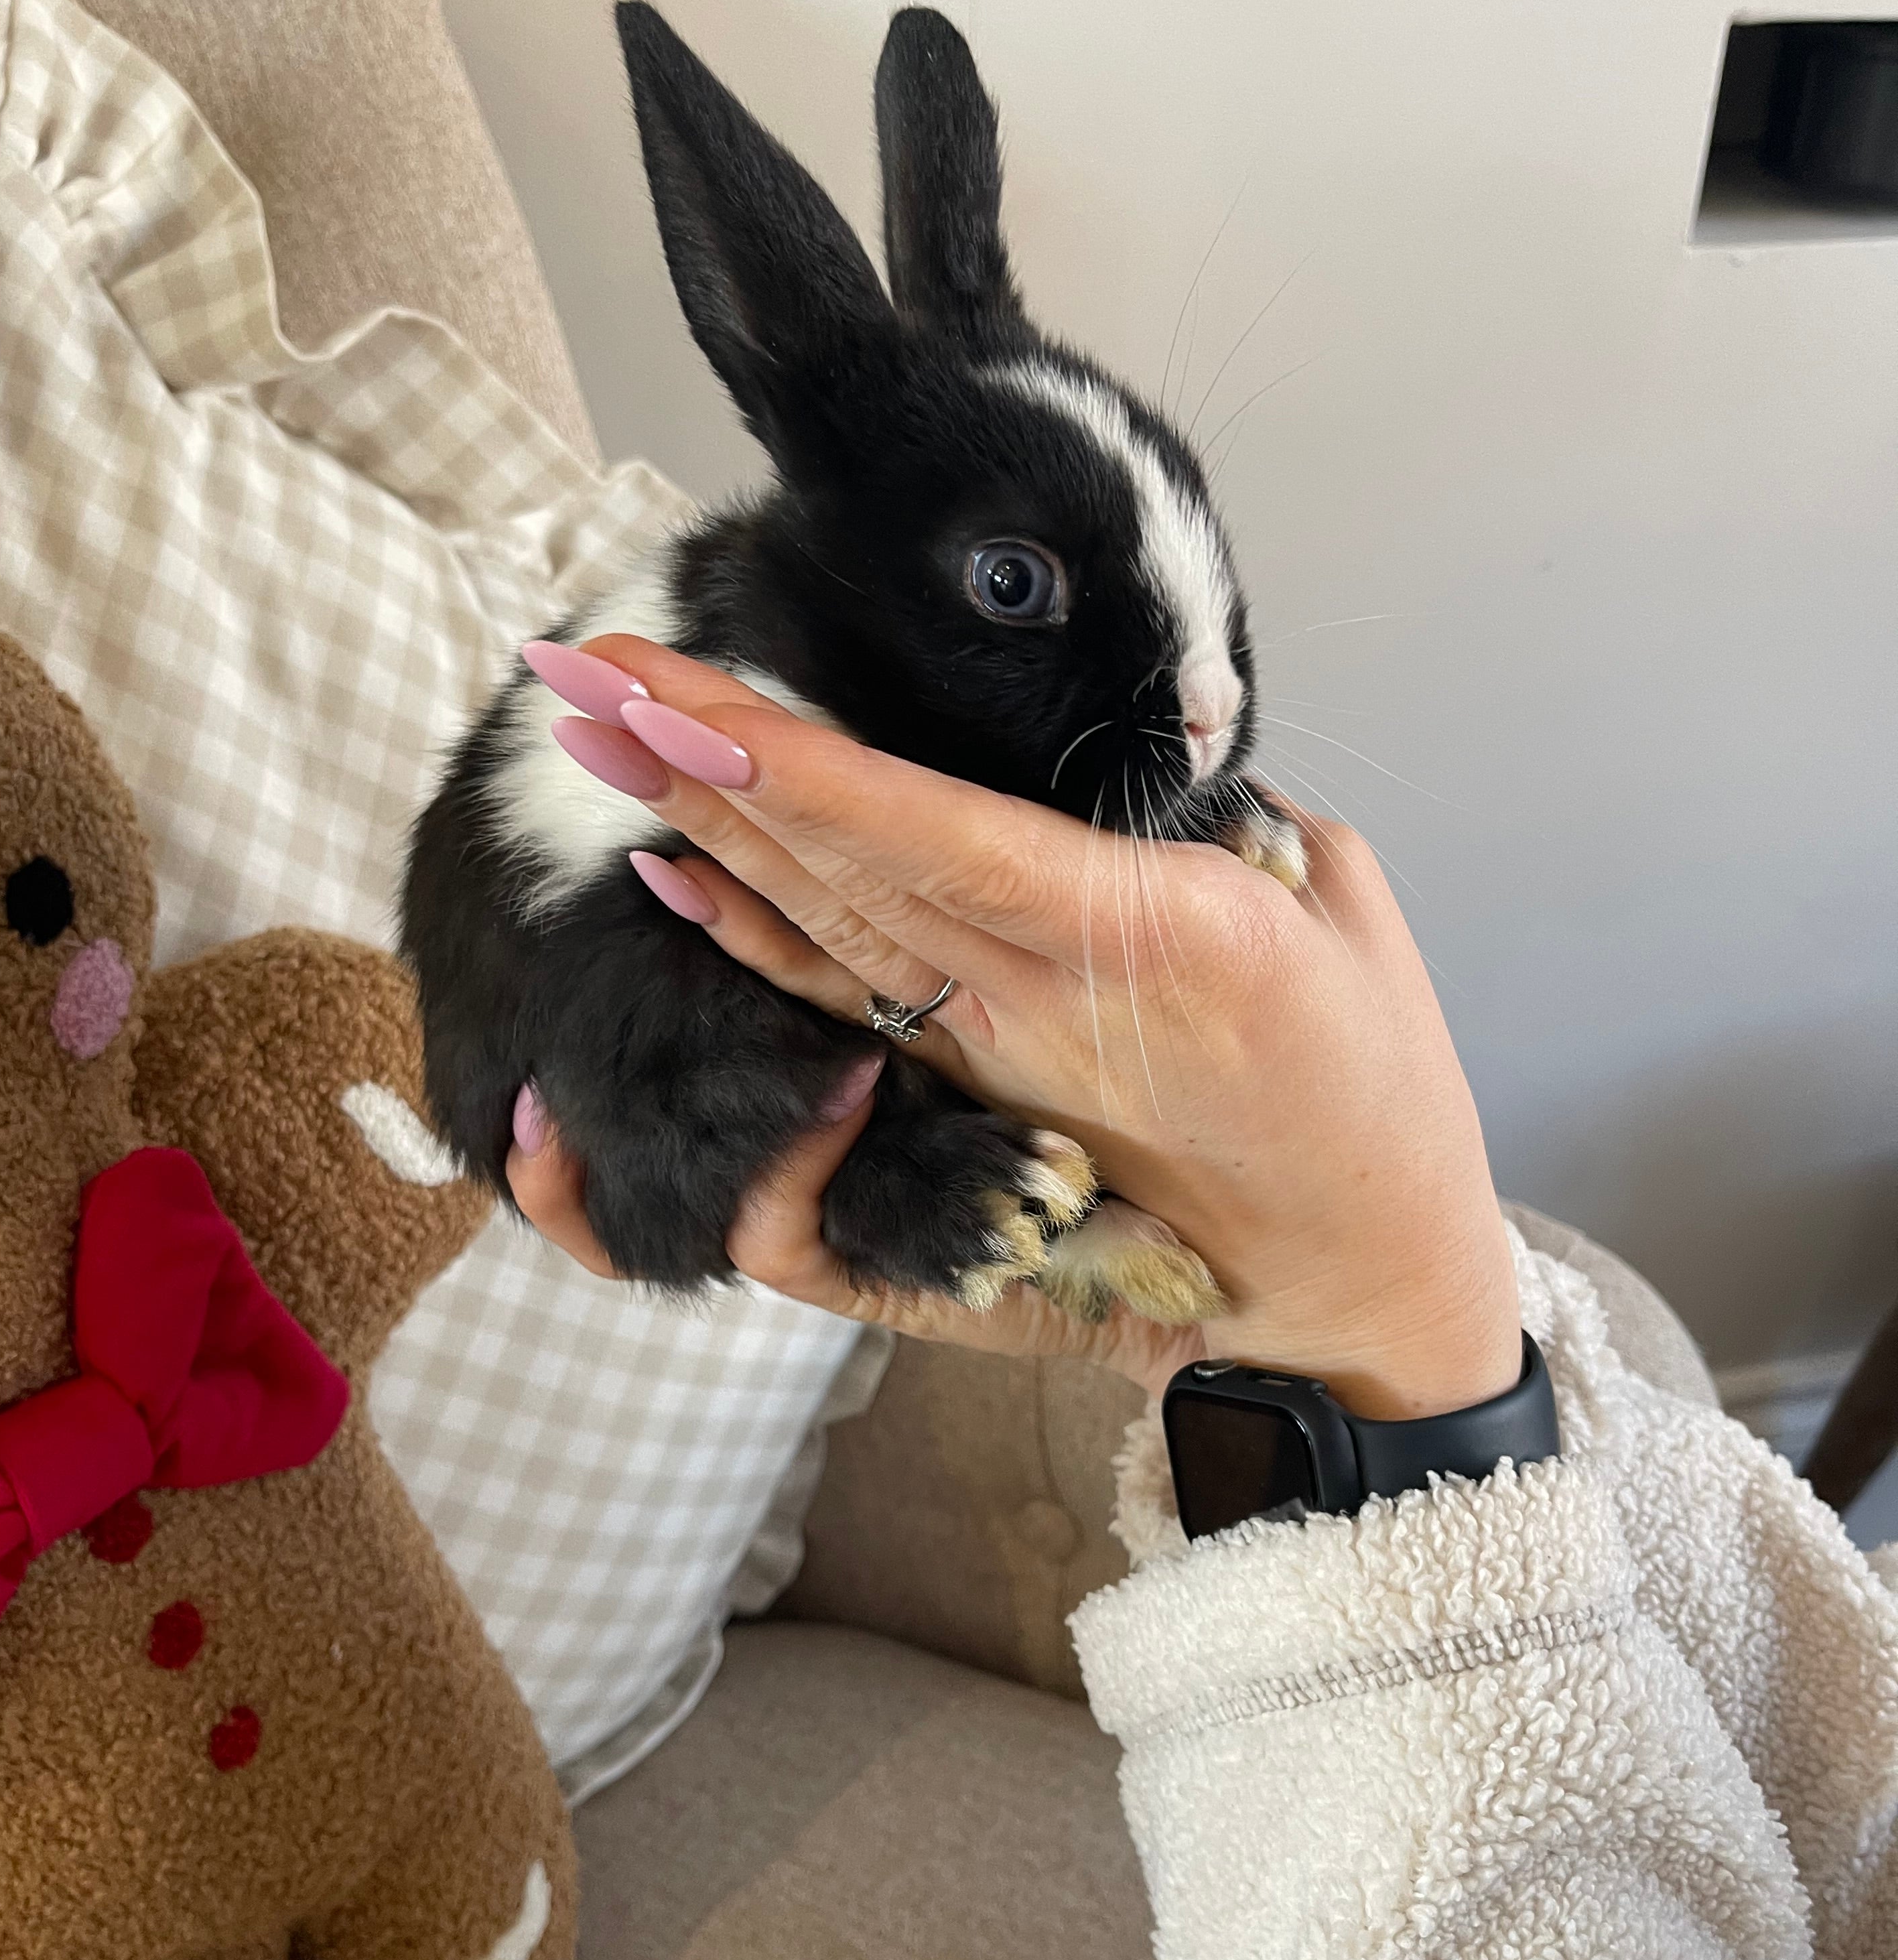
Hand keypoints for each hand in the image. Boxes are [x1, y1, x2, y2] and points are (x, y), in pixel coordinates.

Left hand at [520, 634, 1521, 1419]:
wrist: (1355, 1292)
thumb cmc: (1377, 1100)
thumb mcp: (1352, 914)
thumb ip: (1244, 824)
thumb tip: (1153, 759)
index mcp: (1152, 936)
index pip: (929, 833)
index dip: (787, 763)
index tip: (674, 692)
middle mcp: (1044, 1004)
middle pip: (837, 868)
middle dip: (698, 763)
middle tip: (581, 666)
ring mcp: (996, 1067)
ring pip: (822, 932)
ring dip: (704, 830)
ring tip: (602, 736)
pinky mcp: (980, 1110)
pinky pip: (845, 1014)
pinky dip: (753, 944)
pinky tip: (676, 875)